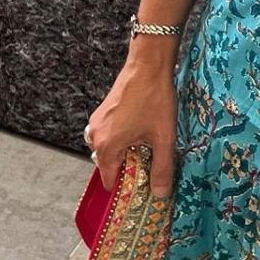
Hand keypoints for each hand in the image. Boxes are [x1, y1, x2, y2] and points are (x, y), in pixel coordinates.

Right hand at [84, 55, 177, 194]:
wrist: (148, 65)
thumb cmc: (155, 100)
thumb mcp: (163, 138)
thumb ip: (162, 169)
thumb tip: (160, 194)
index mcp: (106, 145)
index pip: (108, 178)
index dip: (123, 187)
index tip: (138, 192)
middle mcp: (95, 134)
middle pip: (107, 163)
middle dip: (125, 169)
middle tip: (147, 170)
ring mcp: (97, 121)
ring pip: (108, 148)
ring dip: (124, 153)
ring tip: (146, 150)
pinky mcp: (103, 111)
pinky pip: (108, 134)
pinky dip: (121, 139)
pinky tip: (140, 134)